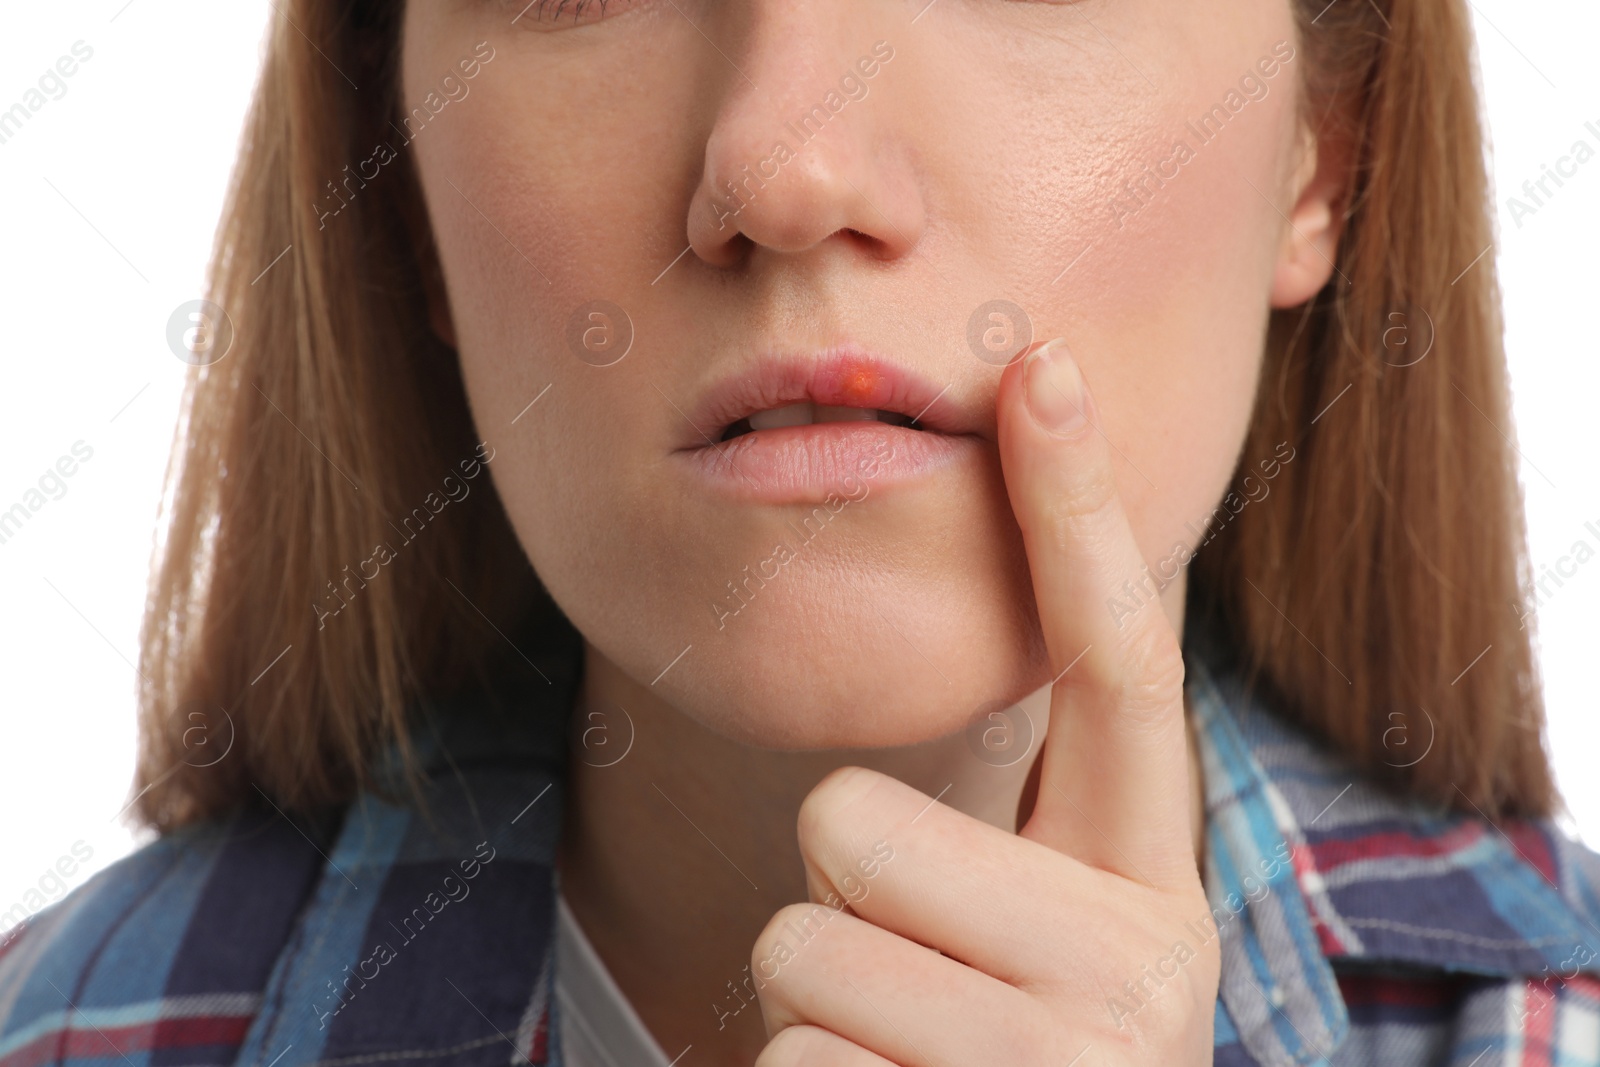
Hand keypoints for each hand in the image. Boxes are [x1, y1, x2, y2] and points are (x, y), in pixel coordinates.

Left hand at [750, 337, 1218, 1065]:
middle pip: (853, 818)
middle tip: (910, 989)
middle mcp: (1147, 963)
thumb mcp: (1016, 941)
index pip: (1117, 664)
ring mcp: (1069, 1063)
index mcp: (1148, 882)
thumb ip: (990, 836)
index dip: (1074, 511)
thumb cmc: (989, 1060)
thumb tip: (888, 730)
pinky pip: (780, 1058)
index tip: (1043, 365)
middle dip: (841, 897)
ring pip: (796, 940)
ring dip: (814, 1009)